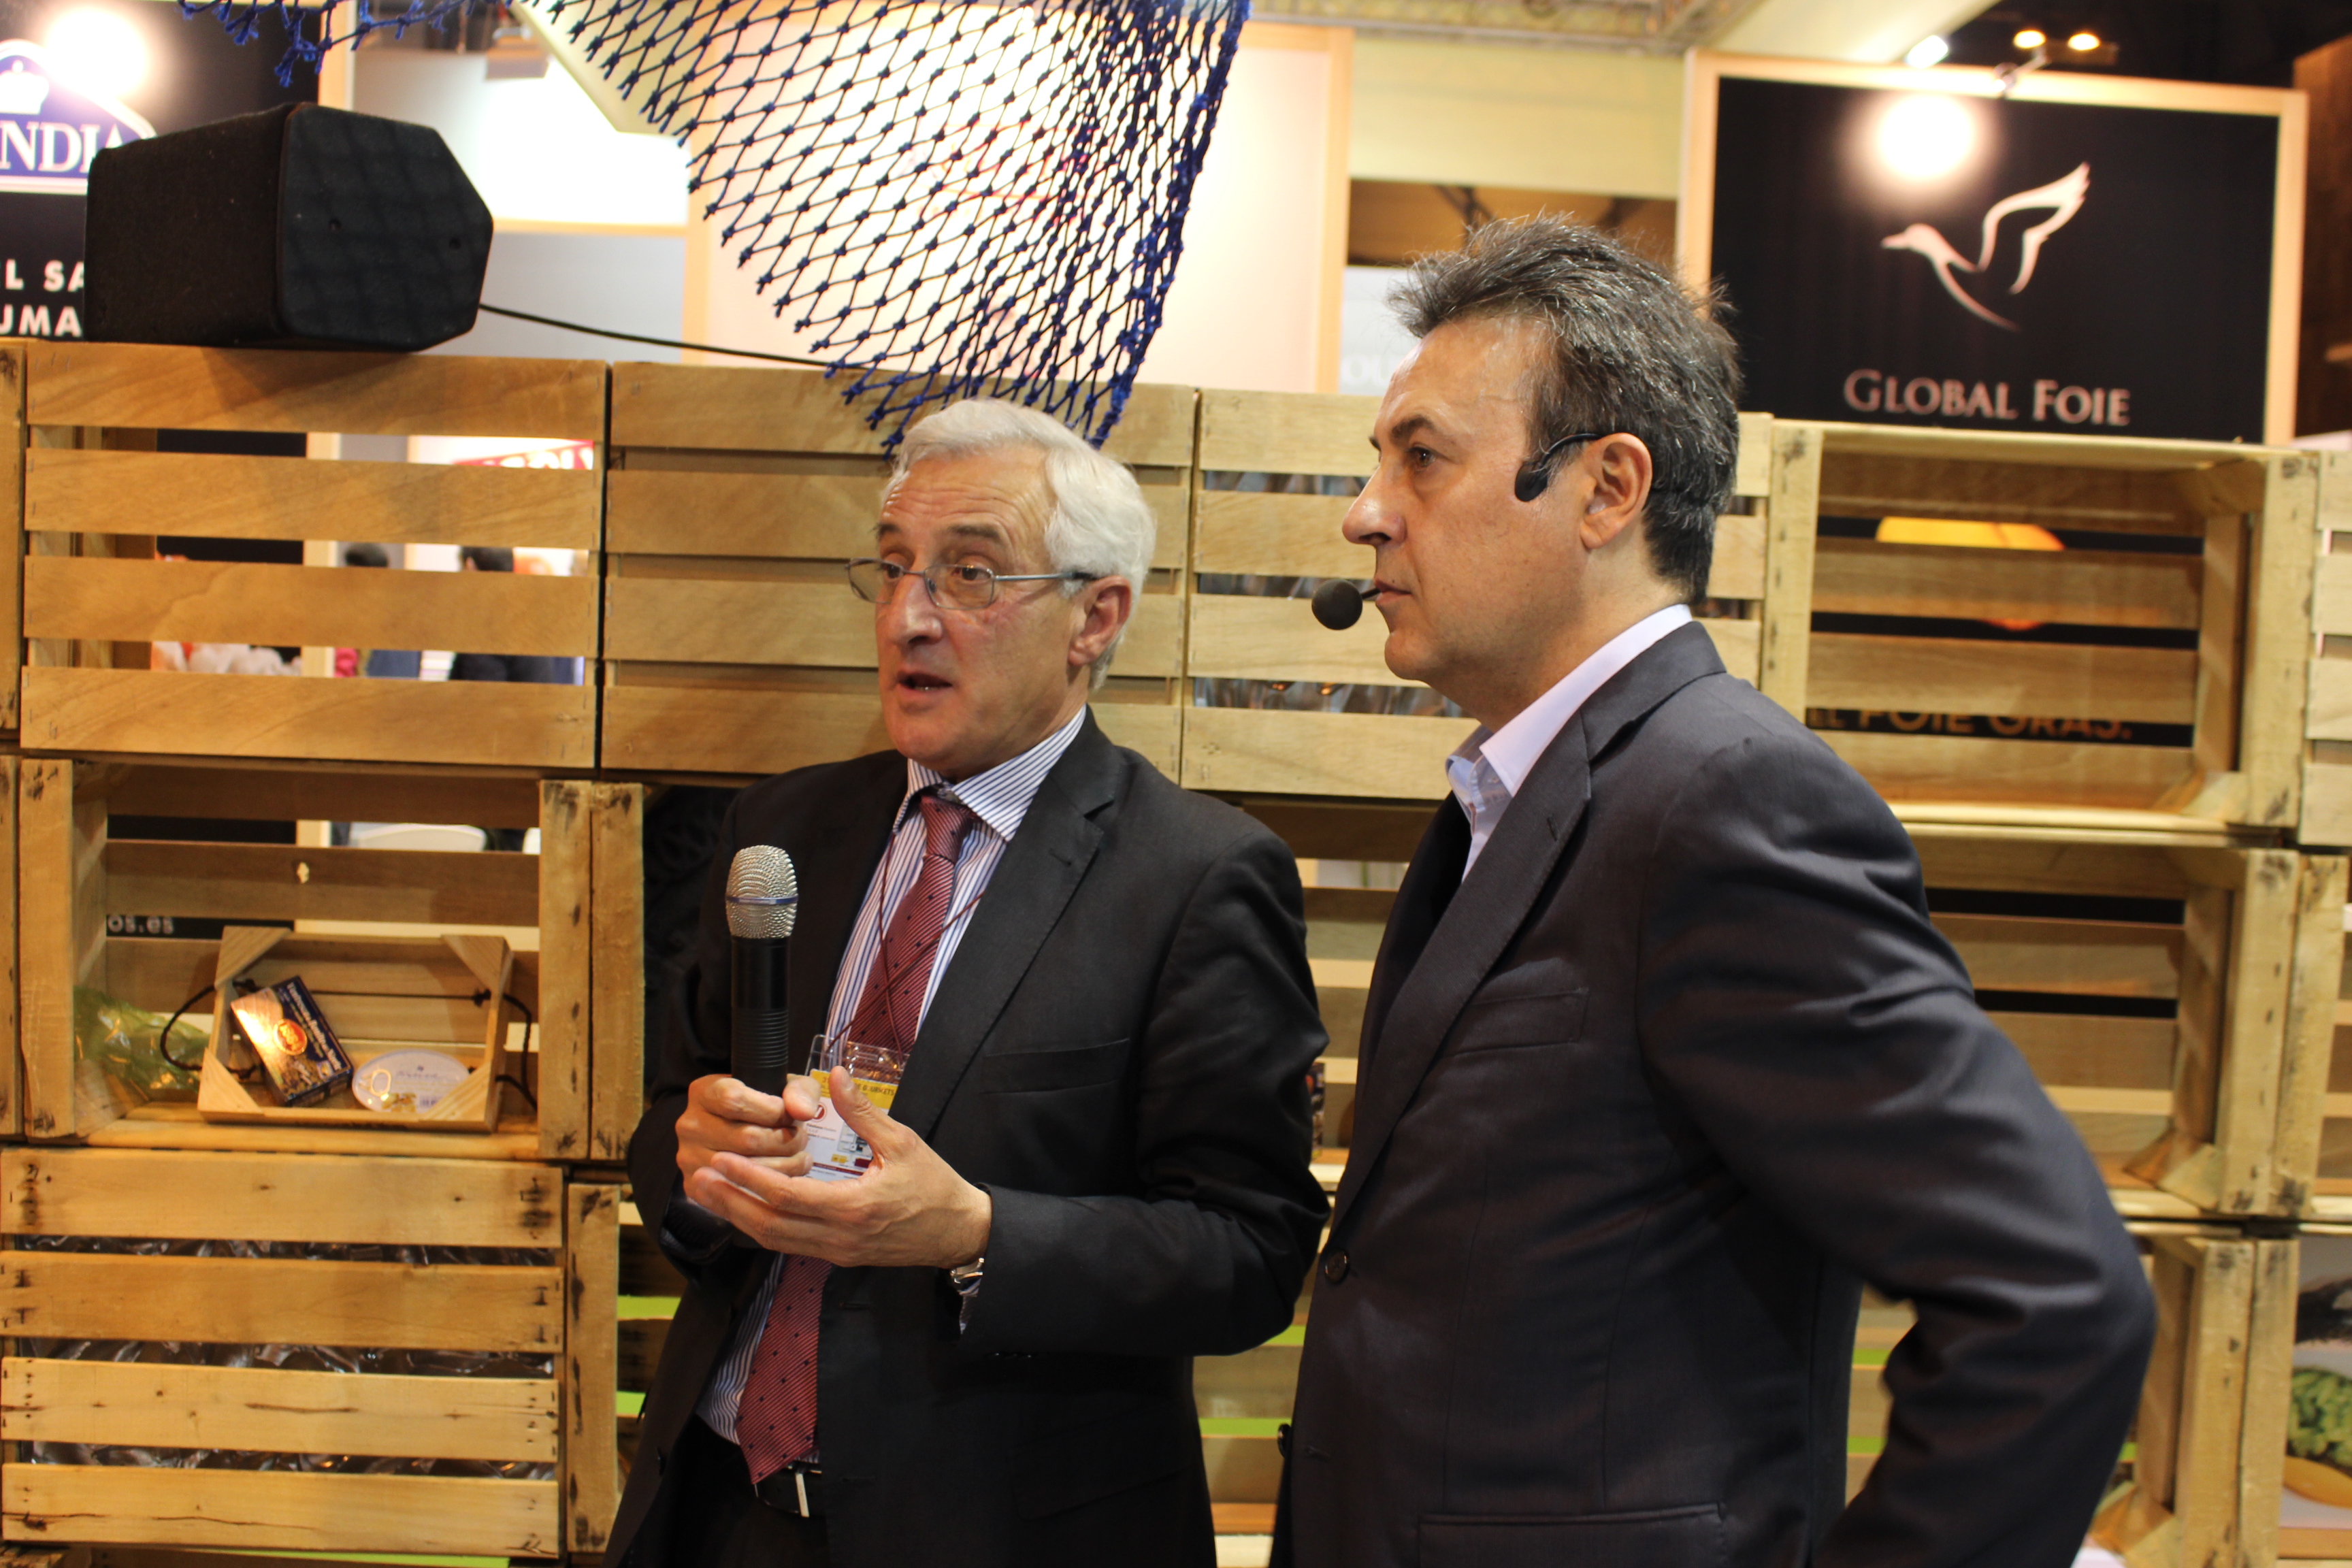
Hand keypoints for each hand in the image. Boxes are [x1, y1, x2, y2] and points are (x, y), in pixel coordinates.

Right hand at [675, 1074, 819, 1191]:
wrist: (730, 1132)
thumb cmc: (760, 1106)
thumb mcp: (781, 1087)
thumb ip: (798, 1090)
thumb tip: (803, 1112)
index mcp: (704, 1092)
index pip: (734, 1099)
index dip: (771, 1110)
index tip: (788, 1114)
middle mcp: (690, 1125)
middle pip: (746, 1138)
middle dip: (785, 1140)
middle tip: (800, 1138)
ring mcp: (689, 1157)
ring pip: (746, 1168)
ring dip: (785, 1164)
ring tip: (798, 1156)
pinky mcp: (696, 1187)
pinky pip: (740, 1191)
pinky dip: (770, 1185)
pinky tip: (784, 1176)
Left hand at [688, 1068, 993, 1269]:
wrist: (959, 1232)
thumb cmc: (935, 1187)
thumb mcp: (904, 1142)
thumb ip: (863, 1112)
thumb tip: (835, 1076)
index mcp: (854, 1208)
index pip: (788, 1197)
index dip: (750, 1179)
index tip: (721, 1160)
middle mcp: (839, 1237)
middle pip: (769, 1226)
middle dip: (729, 1203)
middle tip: (698, 1178)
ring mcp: (837, 1251)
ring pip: (775, 1241)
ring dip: (738, 1217)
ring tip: (710, 1194)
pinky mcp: (838, 1256)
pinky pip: (790, 1244)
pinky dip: (762, 1227)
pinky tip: (745, 1208)